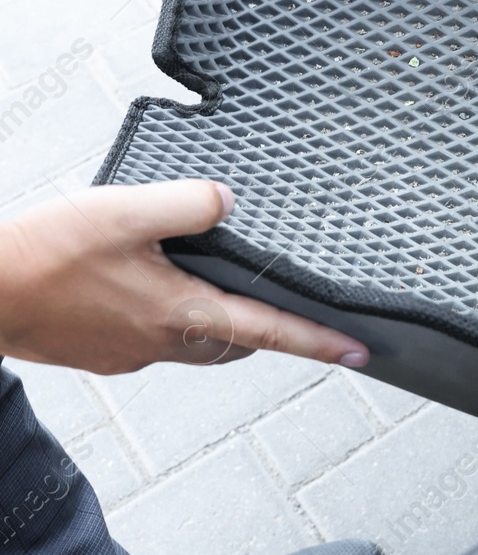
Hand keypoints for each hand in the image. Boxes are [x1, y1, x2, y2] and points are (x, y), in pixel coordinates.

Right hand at [0, 180, 368, 374]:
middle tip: (289, 313)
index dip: (319, 341)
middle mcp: (162, 342)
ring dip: (219, 326)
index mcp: (180, 312)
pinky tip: (150, 289)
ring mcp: (129, 353)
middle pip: (236, 345)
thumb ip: (187, 203)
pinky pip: (154, 340)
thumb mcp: (124, 210)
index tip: (359, 351)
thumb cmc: (41, 256)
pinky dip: (171, 320)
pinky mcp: (100, 352)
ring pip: (196, 345)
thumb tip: (227, 202)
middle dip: (269, 332)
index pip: (270, 331)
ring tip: (222, 293)